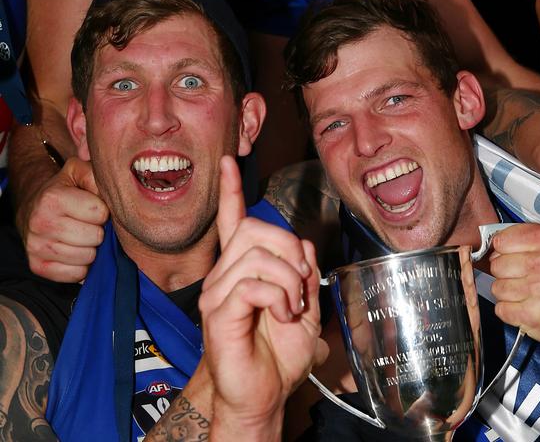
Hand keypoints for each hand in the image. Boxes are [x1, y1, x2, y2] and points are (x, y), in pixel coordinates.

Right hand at [18, 157, 108, 281]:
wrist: (35, 209)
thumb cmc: (66, 191)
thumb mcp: (79, 172)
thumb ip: (95, 174)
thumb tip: (111, 188)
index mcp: (52, 198)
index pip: (100, 213)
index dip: (103, 212)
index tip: (94, 208)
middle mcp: (40, 223)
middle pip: (95, 237)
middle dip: (98, 231)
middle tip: (89, 225)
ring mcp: (36, 247)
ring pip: (87, 258)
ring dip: (91, 249)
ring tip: (82, 237)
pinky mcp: (38, 267)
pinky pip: (75, 275)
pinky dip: (81, 266)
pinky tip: (75, 252)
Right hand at [199, 156, 326, 438]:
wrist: (265, 393)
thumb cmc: (280, 354)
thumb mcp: (305, 307)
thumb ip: (304, 273)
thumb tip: (304, 245)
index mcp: (243, 269)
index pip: (233, 220)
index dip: (231, 190)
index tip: (229, 162)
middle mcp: (224, 275)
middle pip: (255, 227)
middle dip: (290, 249)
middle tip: (301, 282)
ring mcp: (218, 292)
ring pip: (258, 255)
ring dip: (289, 280)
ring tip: (292, 307)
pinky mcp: (218, 312)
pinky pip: (253, 283)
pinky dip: (279, 297)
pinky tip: (283, 315)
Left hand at [489, 224, 539, 346]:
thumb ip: (528, 235)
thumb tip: (495, 242)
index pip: (501, 241)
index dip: (503, 250)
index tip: (512, 256)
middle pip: (496, 265)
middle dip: (506, 272)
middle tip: (524, 278)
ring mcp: (539, 292)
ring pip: (497, 288)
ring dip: (508, 293)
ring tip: (528, 293)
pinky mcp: (533, 316)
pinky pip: (501, 309)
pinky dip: (510, 310)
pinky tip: (527, 307)